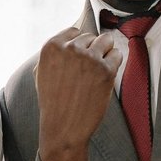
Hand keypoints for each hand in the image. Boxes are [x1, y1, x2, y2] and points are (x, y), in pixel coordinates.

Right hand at [35, 27, 126, 160]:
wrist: (64, 128)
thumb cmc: (54, 103)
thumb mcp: (42, 73)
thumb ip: (55, 54)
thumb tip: (72, 39)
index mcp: (51, 48)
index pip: (74, 31)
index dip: (79, 44)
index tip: (80, 56)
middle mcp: (70, 49)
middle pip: (91, 36)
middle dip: (92, 50)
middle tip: (88, 70)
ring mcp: (89, 58)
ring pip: (106, 40)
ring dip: (106, 52)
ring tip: (99, 69)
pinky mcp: (105, 70)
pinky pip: (117, 54)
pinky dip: (115, 62)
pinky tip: (106, 75)